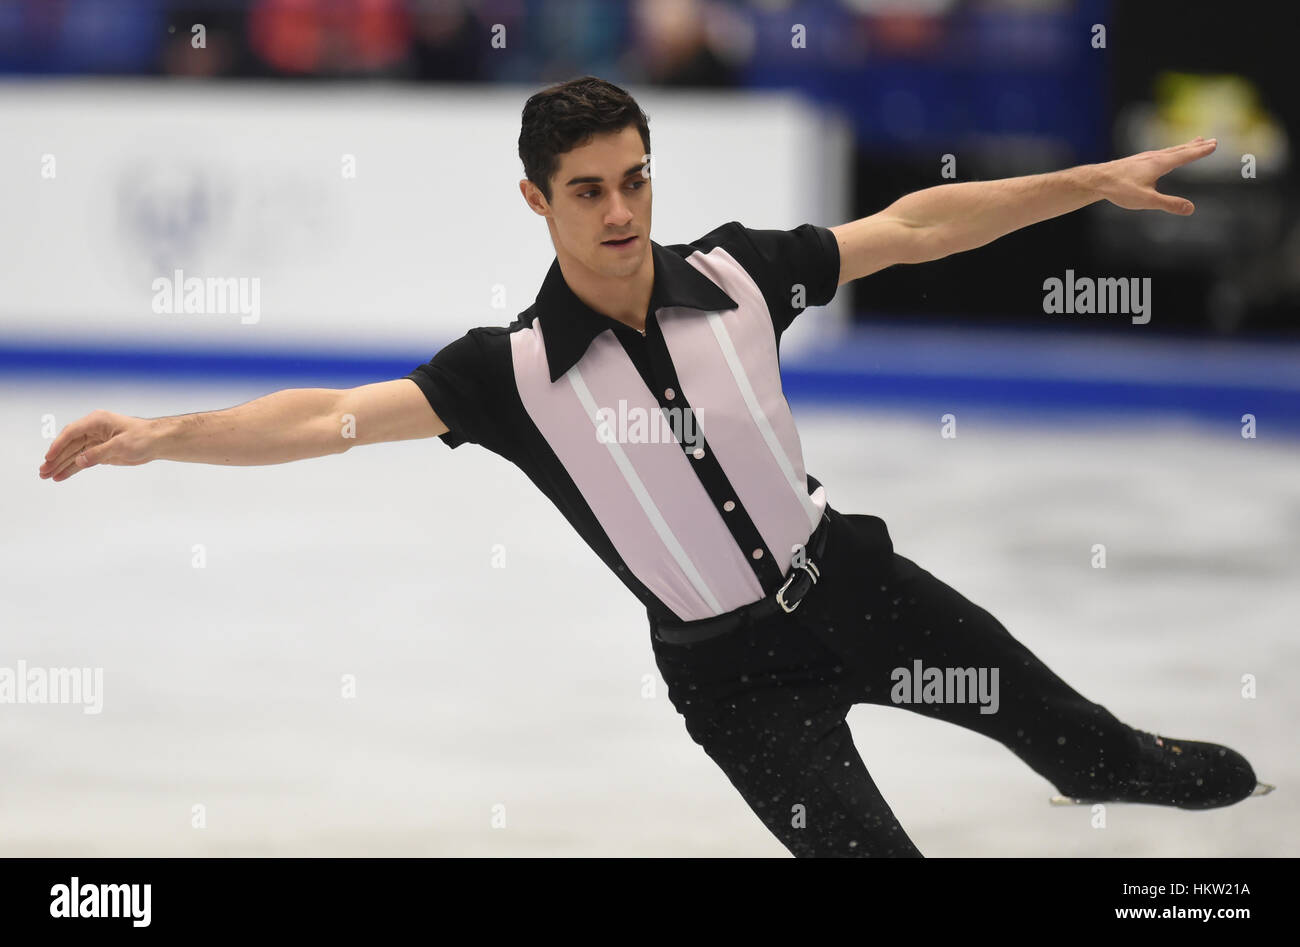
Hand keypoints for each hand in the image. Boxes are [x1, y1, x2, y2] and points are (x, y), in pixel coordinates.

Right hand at [39, 410, 155, 481]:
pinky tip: (61, 476)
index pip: (71, 433)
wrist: (158, 442)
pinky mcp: (100, 452)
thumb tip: (79, 461)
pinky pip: (82, 460)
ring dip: (61, 465)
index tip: (49, 458)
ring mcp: (95, 441)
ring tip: (46, 476)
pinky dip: (72, 468)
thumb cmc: (143, 438)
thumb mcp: (121, 445)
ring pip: (74, 454)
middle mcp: (93, 430)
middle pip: (69, 444)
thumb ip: (99, 453)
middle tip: (43, 472)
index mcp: (96, 421)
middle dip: (56, 458)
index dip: (58, 445)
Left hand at [1094, 137, 1216, 214]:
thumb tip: (1190, 208)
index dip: (1200, 151)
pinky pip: (1159, 153)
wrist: (1097, 180)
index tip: (1214, 144)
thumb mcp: (1147, 200)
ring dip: (1184, 146)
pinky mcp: (1136, 161)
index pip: (1185, 155)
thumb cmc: (1120, 189)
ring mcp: (1145, 158)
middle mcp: (1154, 157)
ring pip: (1169, 150)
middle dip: (1196, 146)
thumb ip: (1169, 204)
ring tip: (1195, 141)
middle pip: (1180, 150)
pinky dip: (1170, 150)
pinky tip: (1166, 155)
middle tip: (1212, 140)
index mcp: (1160, 164)